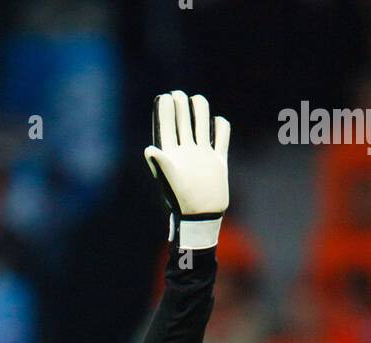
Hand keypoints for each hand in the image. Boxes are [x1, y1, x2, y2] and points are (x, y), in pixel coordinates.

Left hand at [144, 91, 229, 250]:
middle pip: (183, 121)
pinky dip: (220, 127)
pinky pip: (222, 137)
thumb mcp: (169, 182)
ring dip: (200, 110)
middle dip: (181, 106)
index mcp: (172, 154)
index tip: (166, 97)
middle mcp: (186, 151)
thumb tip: (149, 149)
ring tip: (198, 101)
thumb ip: (161, 164)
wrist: (202, 217)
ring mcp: (202, 154)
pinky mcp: (218, 160)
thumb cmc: (182, 202)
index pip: (167, 127)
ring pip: (202, 124)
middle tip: (179, 96)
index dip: (165, 111)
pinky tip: (216, 123)